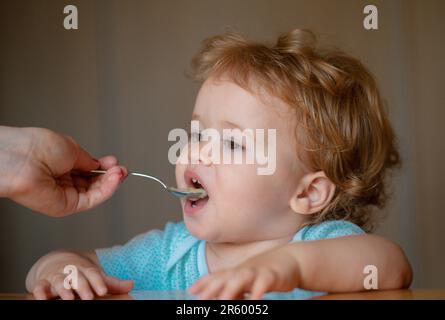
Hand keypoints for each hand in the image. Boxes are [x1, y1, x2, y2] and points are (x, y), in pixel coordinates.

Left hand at [0, 126, 127, 215]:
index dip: (104, 166)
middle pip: (94, 182)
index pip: (88, 169)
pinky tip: (115, 180)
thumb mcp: (72, 148)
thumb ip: (89, 160)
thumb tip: (100, 165)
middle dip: (111, 175)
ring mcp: (65, 194)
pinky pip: (91, 200)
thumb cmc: (36, 148)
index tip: (115, 162)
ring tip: (120, 172)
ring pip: (95, 192)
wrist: (20, 160)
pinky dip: (106, 191)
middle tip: (122, 169)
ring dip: (111, 182)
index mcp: (61, 164)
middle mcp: (62, 180)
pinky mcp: (66, 207)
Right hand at [29, 252, 133, 299]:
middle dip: (82, 287)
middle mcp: (70, 271)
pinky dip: (40, 292)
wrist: (56, 261)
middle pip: (76, 278)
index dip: (98, 281)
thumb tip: (131, 285)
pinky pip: (39, 287)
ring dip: (63, 289)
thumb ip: (111, 282)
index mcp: (84, 269)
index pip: (92, 273)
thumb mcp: (94, 276)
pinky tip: (42, 299)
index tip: (103, 290)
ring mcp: (55, 276)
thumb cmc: (79, 272)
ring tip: (68, 299)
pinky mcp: (42, 283)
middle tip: (88, 297)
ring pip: (59, 281)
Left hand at [189, 246, 300, 299]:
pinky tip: (255, 299)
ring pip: (242, 279)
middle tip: (201, 299)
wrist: (289, 259)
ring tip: (222, 301)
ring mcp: (257, 272)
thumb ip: (231, 289)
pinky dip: (259, 290)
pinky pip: (264, 283)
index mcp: (235, 272)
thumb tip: (213, 297)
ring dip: (231, 289)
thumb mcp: (245, 280)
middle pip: (225, 277)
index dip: (204, 283)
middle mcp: (243, 271)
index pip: (216, 277)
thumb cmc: (263, 272)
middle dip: (212, 288)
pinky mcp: (272, 276)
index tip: (191, 291)